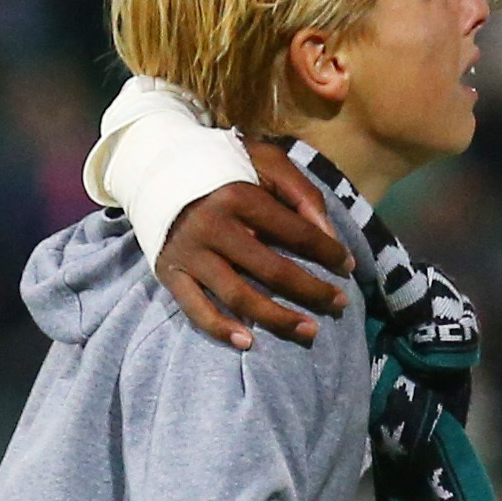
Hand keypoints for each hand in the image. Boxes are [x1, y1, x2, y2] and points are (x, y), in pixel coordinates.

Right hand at [159, 169, 350, 347]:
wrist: (153, 167)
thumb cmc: (221, 165)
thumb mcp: (265, 158)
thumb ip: (301, 192)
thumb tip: (329, 236)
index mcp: (239, 195)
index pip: (295, 232)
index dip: (328, 252)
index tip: (348, 266)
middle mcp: (213, 227)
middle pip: (273, 270)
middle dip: (313, 291)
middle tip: (340, 304)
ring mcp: (190, 254)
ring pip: (238, 296)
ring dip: (278, 318)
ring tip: (310, 330)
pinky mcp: (170, 274)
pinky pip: (196, 310)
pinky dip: (221, 329)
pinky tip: (249, 341)